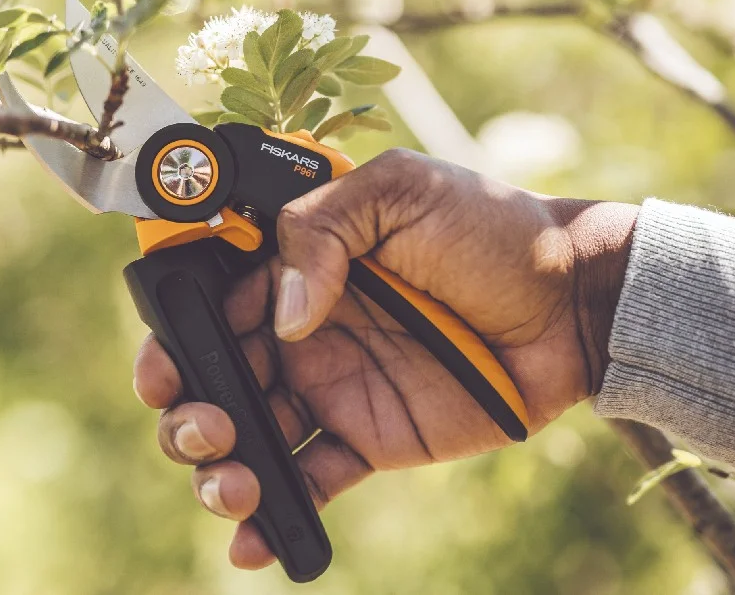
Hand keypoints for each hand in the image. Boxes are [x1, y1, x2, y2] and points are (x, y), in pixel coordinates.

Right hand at [134, 148, 637, 568]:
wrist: (570, 300)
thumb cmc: (487, 229)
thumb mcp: (398, 191)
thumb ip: (321, 230)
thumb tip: (284, 320)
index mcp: (296, 271)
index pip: (210, 309)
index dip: (174, 343)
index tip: (164, 370)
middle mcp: (300, 334)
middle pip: (214, 381)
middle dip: (189, 413)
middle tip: (214, 425)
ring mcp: (331, 391)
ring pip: (250, 440)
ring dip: (220, 471)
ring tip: (237, 484)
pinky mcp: (368, 440)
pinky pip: (311, 482)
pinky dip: (274, 518)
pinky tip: (253, 543)